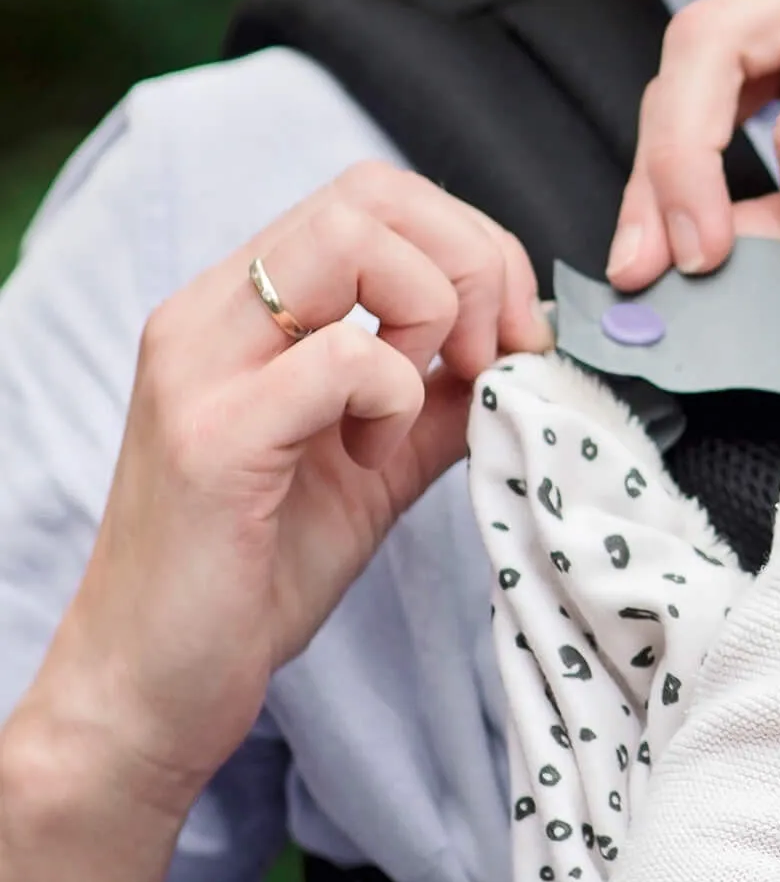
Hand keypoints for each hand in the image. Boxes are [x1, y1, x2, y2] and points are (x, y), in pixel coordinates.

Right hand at [43, 161, 548, 802]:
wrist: (154, 688)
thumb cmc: (253, 577)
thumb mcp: (375, 468)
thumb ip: (439, 400)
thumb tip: (523, 356)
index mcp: (243, 309)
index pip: (374, 195)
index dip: (473, 247)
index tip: (513, 337)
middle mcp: (210, 314)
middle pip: (372, 193)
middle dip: (474, 265)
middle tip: (493, 361)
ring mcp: (202, 366)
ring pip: (354, 242)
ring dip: (436, 317)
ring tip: (420, 410)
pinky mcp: (213, 437)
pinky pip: (346, 359)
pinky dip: (398, 401)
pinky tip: (371, 465)